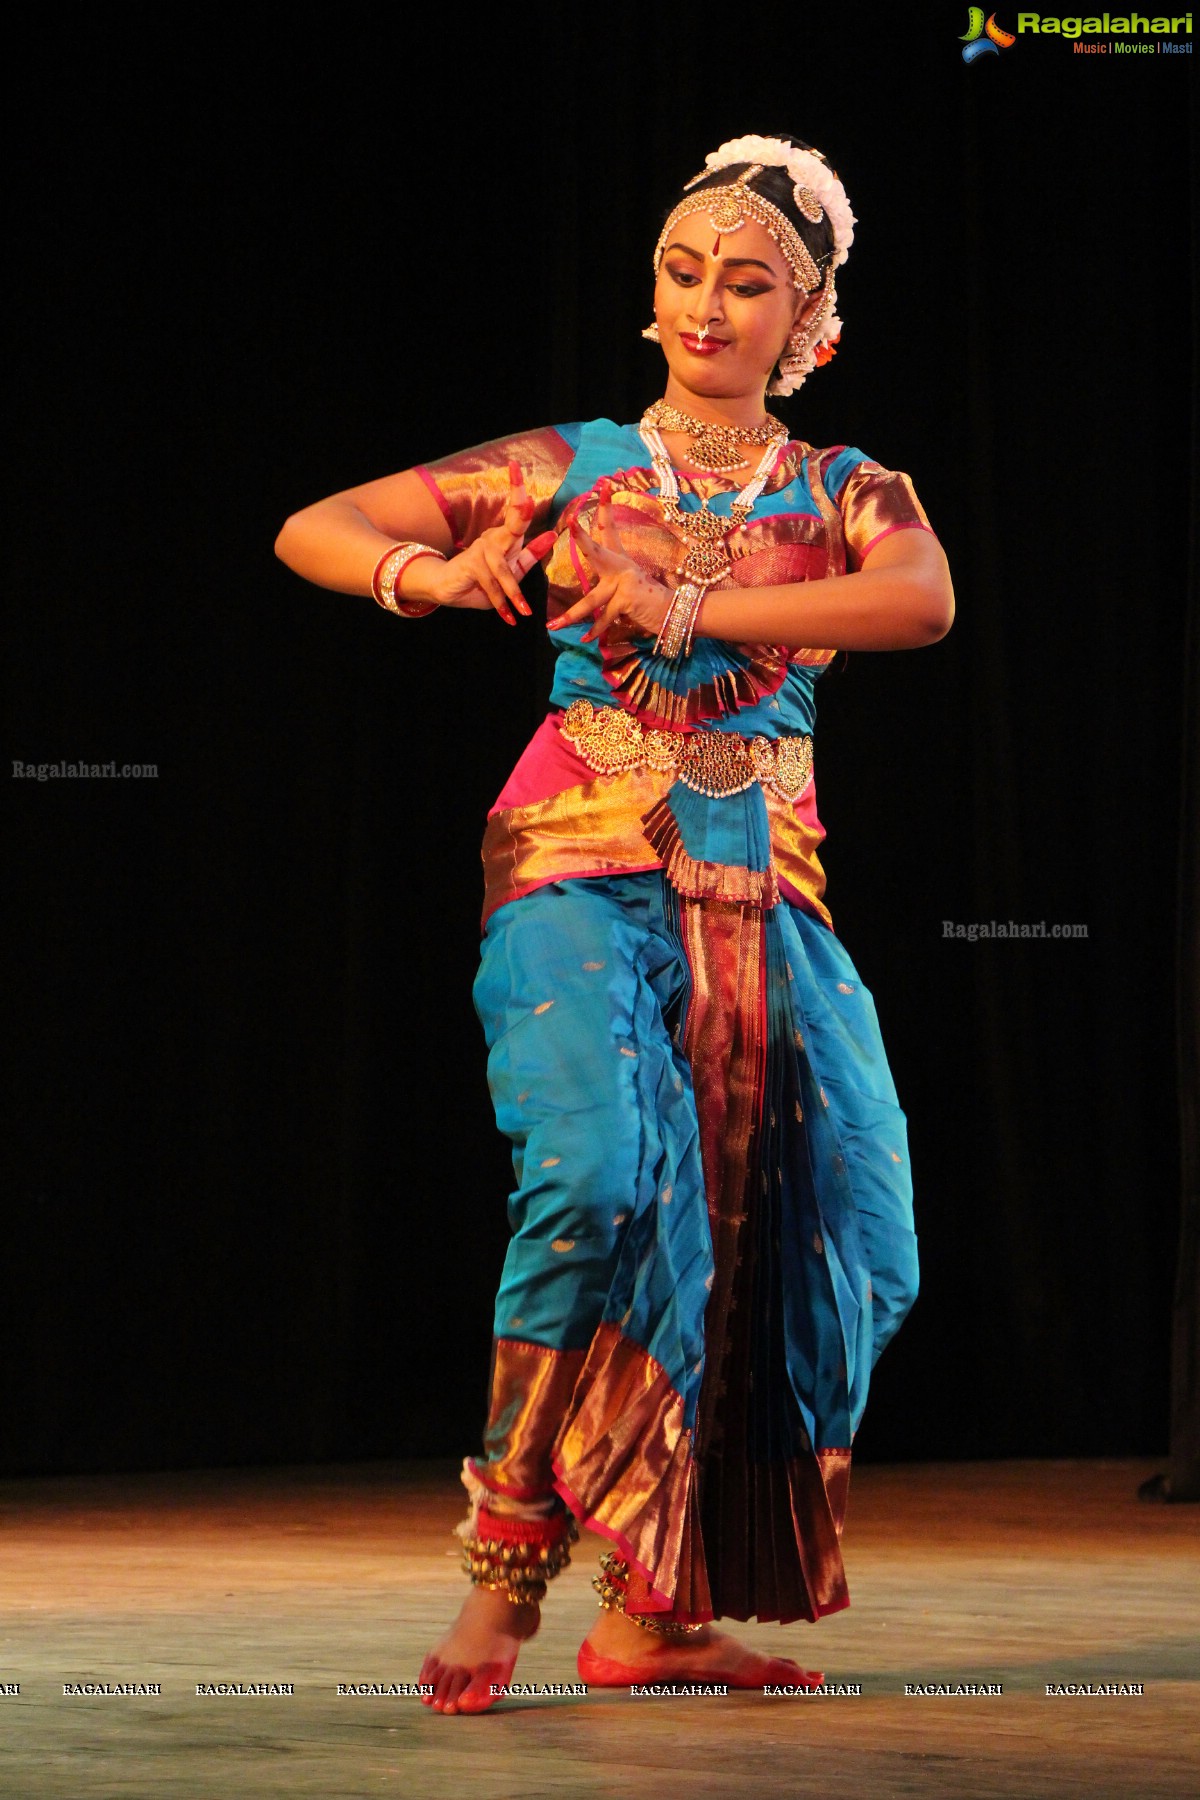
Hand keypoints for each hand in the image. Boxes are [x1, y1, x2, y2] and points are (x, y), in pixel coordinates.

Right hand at [421, 463, 554, 625]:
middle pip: (512, 524)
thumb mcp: (511, 574)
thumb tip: (550, 535)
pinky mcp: (471, 566)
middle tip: (527, 497)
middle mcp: (493, 540)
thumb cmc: (482, 581)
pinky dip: (500, 603)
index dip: (517, 489)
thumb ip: (528, 558)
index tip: (515, 465)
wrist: (447, 590)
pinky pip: (491, 585)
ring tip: (524, 611)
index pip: (516, 513)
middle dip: (520, 510)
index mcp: (505, 538)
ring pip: (504, 570)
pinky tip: (508, 617)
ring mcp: (481, 552)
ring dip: (514, 593)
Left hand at [547, 480, 670, 644]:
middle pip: (597, 551)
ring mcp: (625, 583)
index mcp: (621, 561)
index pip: (610, 531)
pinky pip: (606, 618)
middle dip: (583, 539)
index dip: (606, 509)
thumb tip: (590, 602)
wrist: (677, 614)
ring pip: (591, 599)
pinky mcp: (628, 600)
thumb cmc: (651, 603)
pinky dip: (597, 632)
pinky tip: (585, 640)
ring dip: (572, 616)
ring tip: (553, 625)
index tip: (604, 486)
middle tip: (570, 523)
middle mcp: (622, 568)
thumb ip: (609, 591)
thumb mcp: (630, 591)